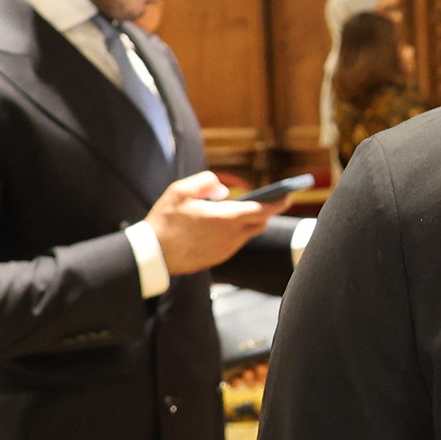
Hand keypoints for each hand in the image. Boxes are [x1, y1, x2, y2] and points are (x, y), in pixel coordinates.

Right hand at [145, 171, 286, 275]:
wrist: (152, 255)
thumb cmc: (164, 220)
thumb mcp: (181, 190)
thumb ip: (206, 182)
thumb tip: (223, 191)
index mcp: (226, 218)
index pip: (263, 210)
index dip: (278, 202)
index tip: (288, 195)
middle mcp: (231, 236)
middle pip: (260, 222)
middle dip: (264, 211)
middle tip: (267, 200)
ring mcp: (226, 249)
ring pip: (248, 233)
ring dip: (248, 222)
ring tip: (241, 210)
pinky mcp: (219, 257)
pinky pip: (235, 242)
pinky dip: (235, 232)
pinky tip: (222, 225)